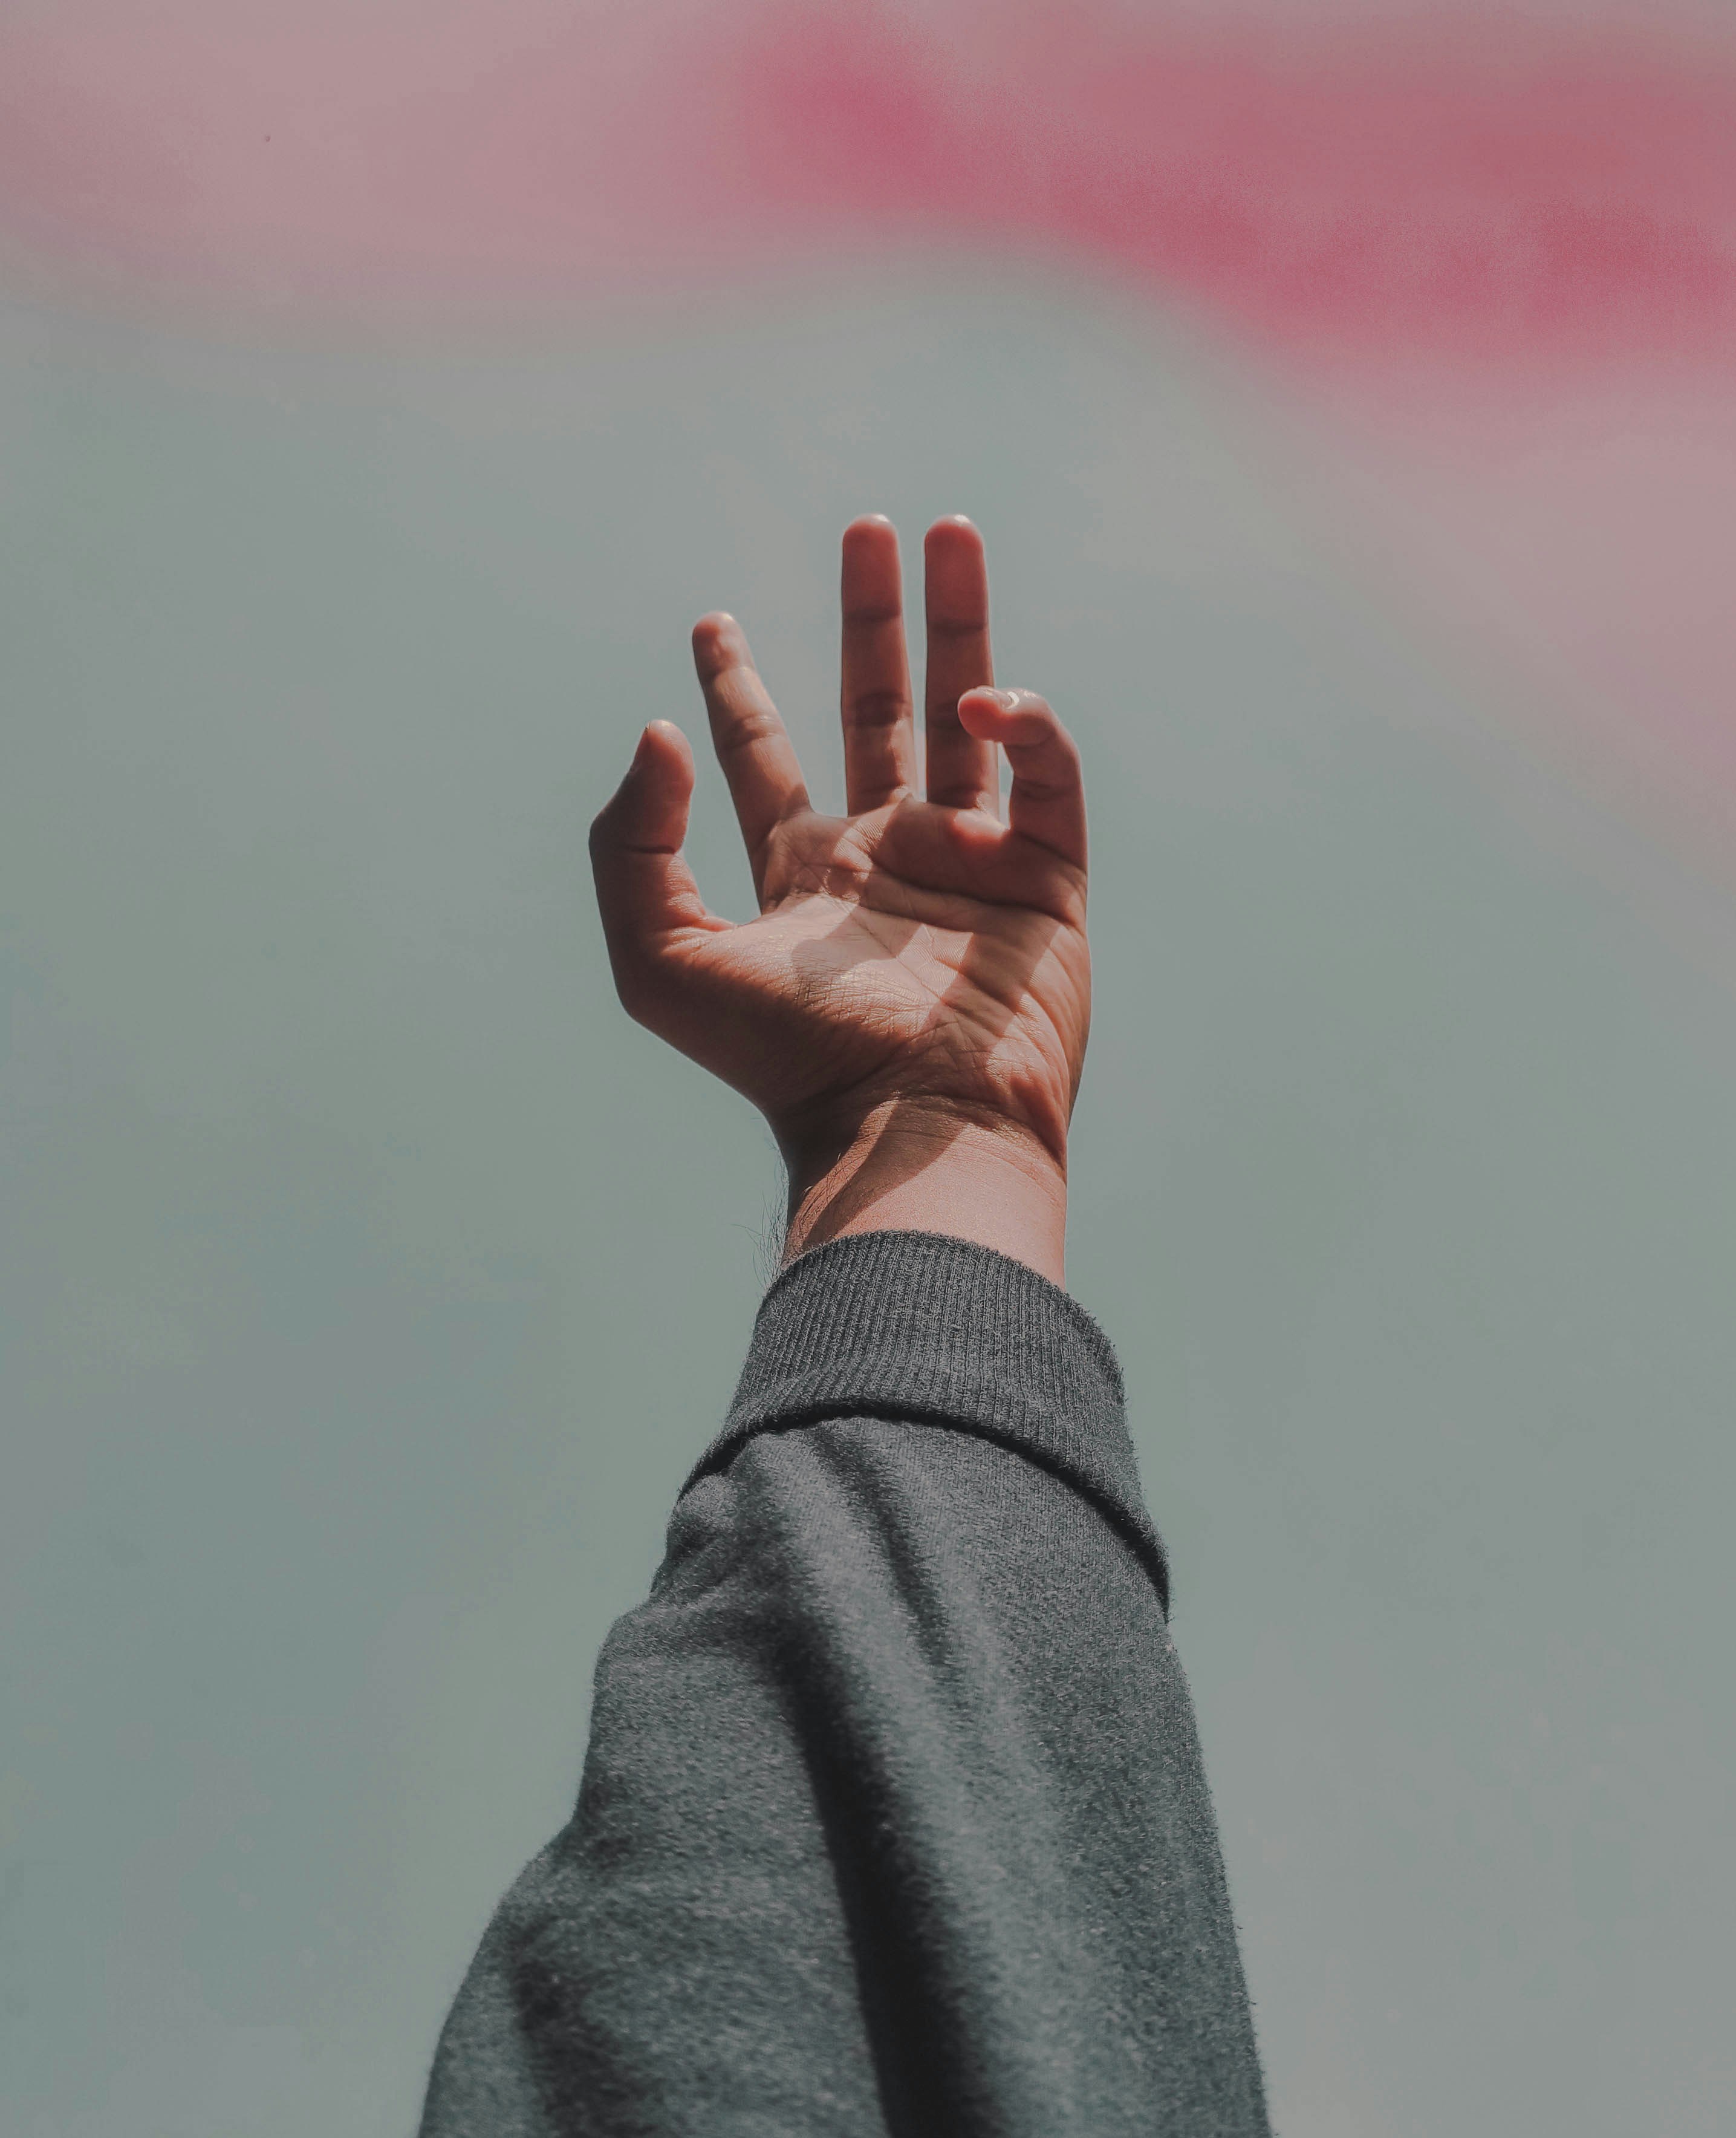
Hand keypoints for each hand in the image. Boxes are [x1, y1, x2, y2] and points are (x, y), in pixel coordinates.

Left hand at [589, 515, 1089, 1282]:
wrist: (911, 1125)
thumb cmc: (784, 1060)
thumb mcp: (659, 960)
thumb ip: (630, 844)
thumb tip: (654, 734)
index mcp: (801, 873)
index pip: (761, 757)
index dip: (732, 688)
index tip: (708, 621)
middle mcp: (886, 856)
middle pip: (876, 709)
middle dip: (869, 620)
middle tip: (866, 530)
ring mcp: (970, 862)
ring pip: (969, 716)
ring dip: (960, 623)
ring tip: (948, 529)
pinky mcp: (1047, 878)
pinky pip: (1046, 775)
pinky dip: (1026, 724)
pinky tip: (989, 703)